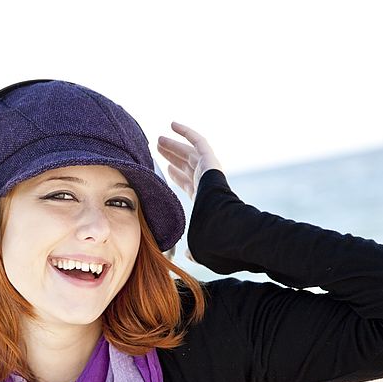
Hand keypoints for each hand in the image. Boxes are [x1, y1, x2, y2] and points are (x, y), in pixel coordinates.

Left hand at [157, 122, 222, 262]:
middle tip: (158, 148)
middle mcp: (206, 183)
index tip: (166, 170)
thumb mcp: (199, 244)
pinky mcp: (211, 162)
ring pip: (188, 153)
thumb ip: (193, 248)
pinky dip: (186, 132)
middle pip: (187, 166)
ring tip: (158, 139)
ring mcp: (209, 171)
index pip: (189, 184)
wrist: (223, 227)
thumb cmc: (213, 238)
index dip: (177, 176)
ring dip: (174, 146)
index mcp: (204, 199)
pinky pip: (198, 141)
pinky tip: (172, 124)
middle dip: (173, 157)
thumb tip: (187, 256)